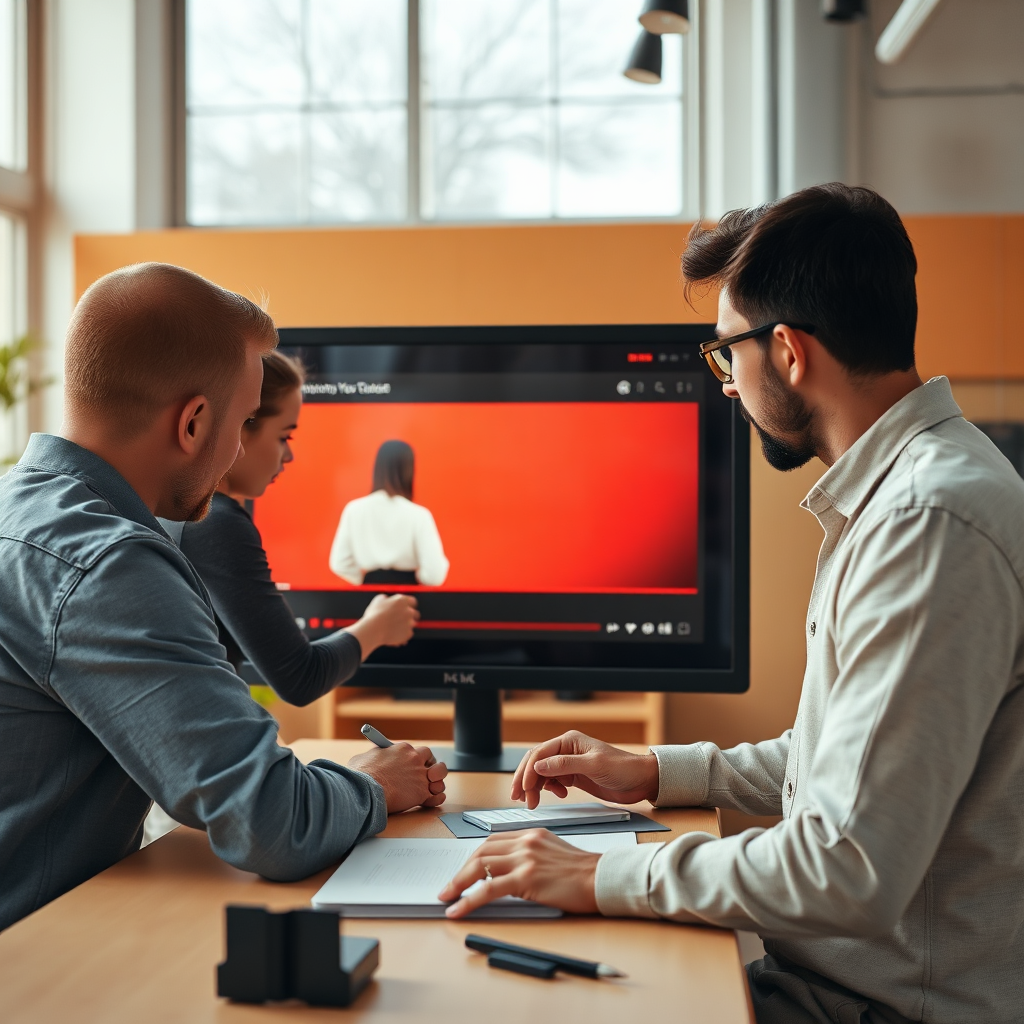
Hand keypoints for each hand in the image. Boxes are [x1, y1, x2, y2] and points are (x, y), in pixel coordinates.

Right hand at [345, 594, 419, 657]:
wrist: (373, 629)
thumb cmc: (374, 615)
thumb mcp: (378, 600)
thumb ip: (386, 598)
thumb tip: (386, 599)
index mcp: (402, 601)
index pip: (413, 601)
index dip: (409, 605)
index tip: (406, 608)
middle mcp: (409, 611)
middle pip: (415, 613)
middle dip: (410, 617)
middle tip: (401, 620)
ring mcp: (410, 622)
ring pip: (412, 624)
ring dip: (405, 626)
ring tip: (394, 629)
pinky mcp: (408, 633)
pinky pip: (408, 634)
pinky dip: (403, 635)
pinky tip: (395, 635)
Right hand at [348, 742, 446, 812]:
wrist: (366, 790)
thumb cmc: (362, 775)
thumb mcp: (366, 757)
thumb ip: (376, 755)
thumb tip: (375, 756)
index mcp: (403, 749)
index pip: (415, 750)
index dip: (415, 759)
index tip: (412, 764)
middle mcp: (414, 759)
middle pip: (431, 758)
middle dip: (431, 765)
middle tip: (427, 773)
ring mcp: (420, 775)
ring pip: (439, 775)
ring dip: (437, 781)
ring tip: (432, 787)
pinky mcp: (421, 792)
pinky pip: (437, 794)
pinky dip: (437, 798)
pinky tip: (433, 799)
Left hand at [438, 829, 599, 918]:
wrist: (603, 878)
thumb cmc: (584, 872)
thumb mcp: (554, 853)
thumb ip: (532, 856)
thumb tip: (509, 874)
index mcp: (531, 834)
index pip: (492, 841)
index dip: (473, 857)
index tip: (462, 871)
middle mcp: (526, 841)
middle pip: (481, 851)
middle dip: (460, 870)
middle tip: (448, 887)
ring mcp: (525, 858)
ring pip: (480, 867)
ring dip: (457, 883)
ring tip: (446, 898)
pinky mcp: (527, 878)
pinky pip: (488, 889)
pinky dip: (468, 900)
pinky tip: (458, 910)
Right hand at [511, 730, 658, 808]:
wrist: (641, 781)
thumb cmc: (623, 768)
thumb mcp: (594, 765)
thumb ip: (565, 765)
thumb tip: (538, 765)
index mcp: (569, 741)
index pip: (540, 754)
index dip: (528, 771)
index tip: (524, 789)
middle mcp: (566, 750)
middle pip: (536, 763)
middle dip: (525, 780)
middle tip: (519, 798)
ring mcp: (570, 764)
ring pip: (542, 773)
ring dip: (536, 787)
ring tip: (534, 803)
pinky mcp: (575, 777)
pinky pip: (554, 781)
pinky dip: (550, 789)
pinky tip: (559, 796)